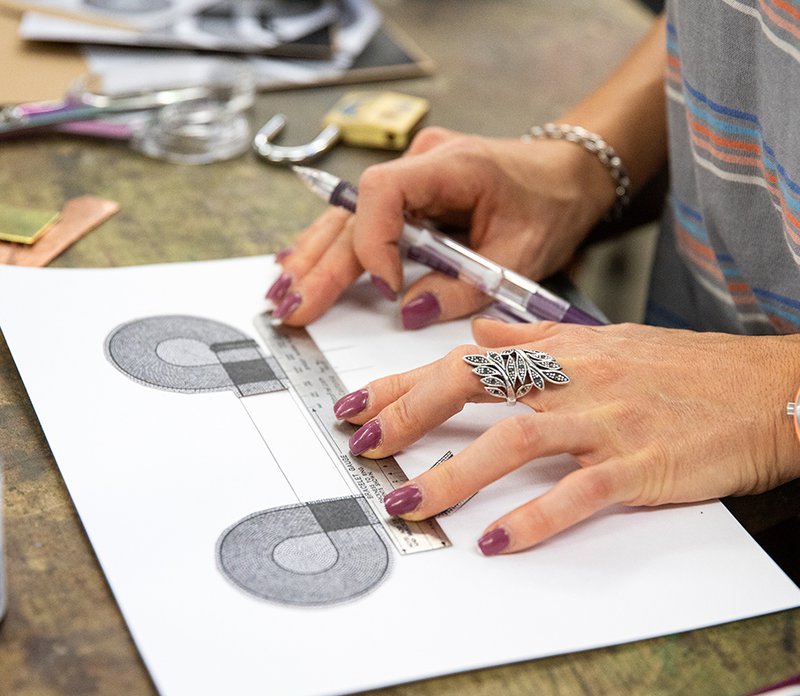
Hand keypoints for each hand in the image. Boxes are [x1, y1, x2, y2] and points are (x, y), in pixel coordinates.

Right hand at [267, 126, 616, 326]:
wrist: (565, 178)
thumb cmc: (549, 206)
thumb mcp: (521, 256)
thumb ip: (465, 287)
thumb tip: (407, 312)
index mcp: (452, 166)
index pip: (384, 193)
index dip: (375, 243)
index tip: (387, 288)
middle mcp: (421, 165)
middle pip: (354, 214)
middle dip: (323, 265)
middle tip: (295, 307)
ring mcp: (411, 178)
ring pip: (348, 218)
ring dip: (314, 258)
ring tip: (284, 294)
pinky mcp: (408, 196)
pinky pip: (360, 222)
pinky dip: (330, 248)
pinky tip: (297, 264)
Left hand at [333, 318, 799, 553]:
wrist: (768, 389)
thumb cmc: (684, 371)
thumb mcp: (604, 342)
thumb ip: (534, 341)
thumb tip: (477, 335)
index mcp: (562, 352)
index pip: (464, 360)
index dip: (403, 382)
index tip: (357, 406)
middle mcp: (576, 379)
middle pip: (477, 385)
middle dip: (410, 414)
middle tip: (365, 448)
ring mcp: (607, 421)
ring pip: (517, 440)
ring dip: (456, 475)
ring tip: (411, 504)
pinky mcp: (640, 465)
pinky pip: (578, 494)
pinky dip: (535, 519)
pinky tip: (497, 541)